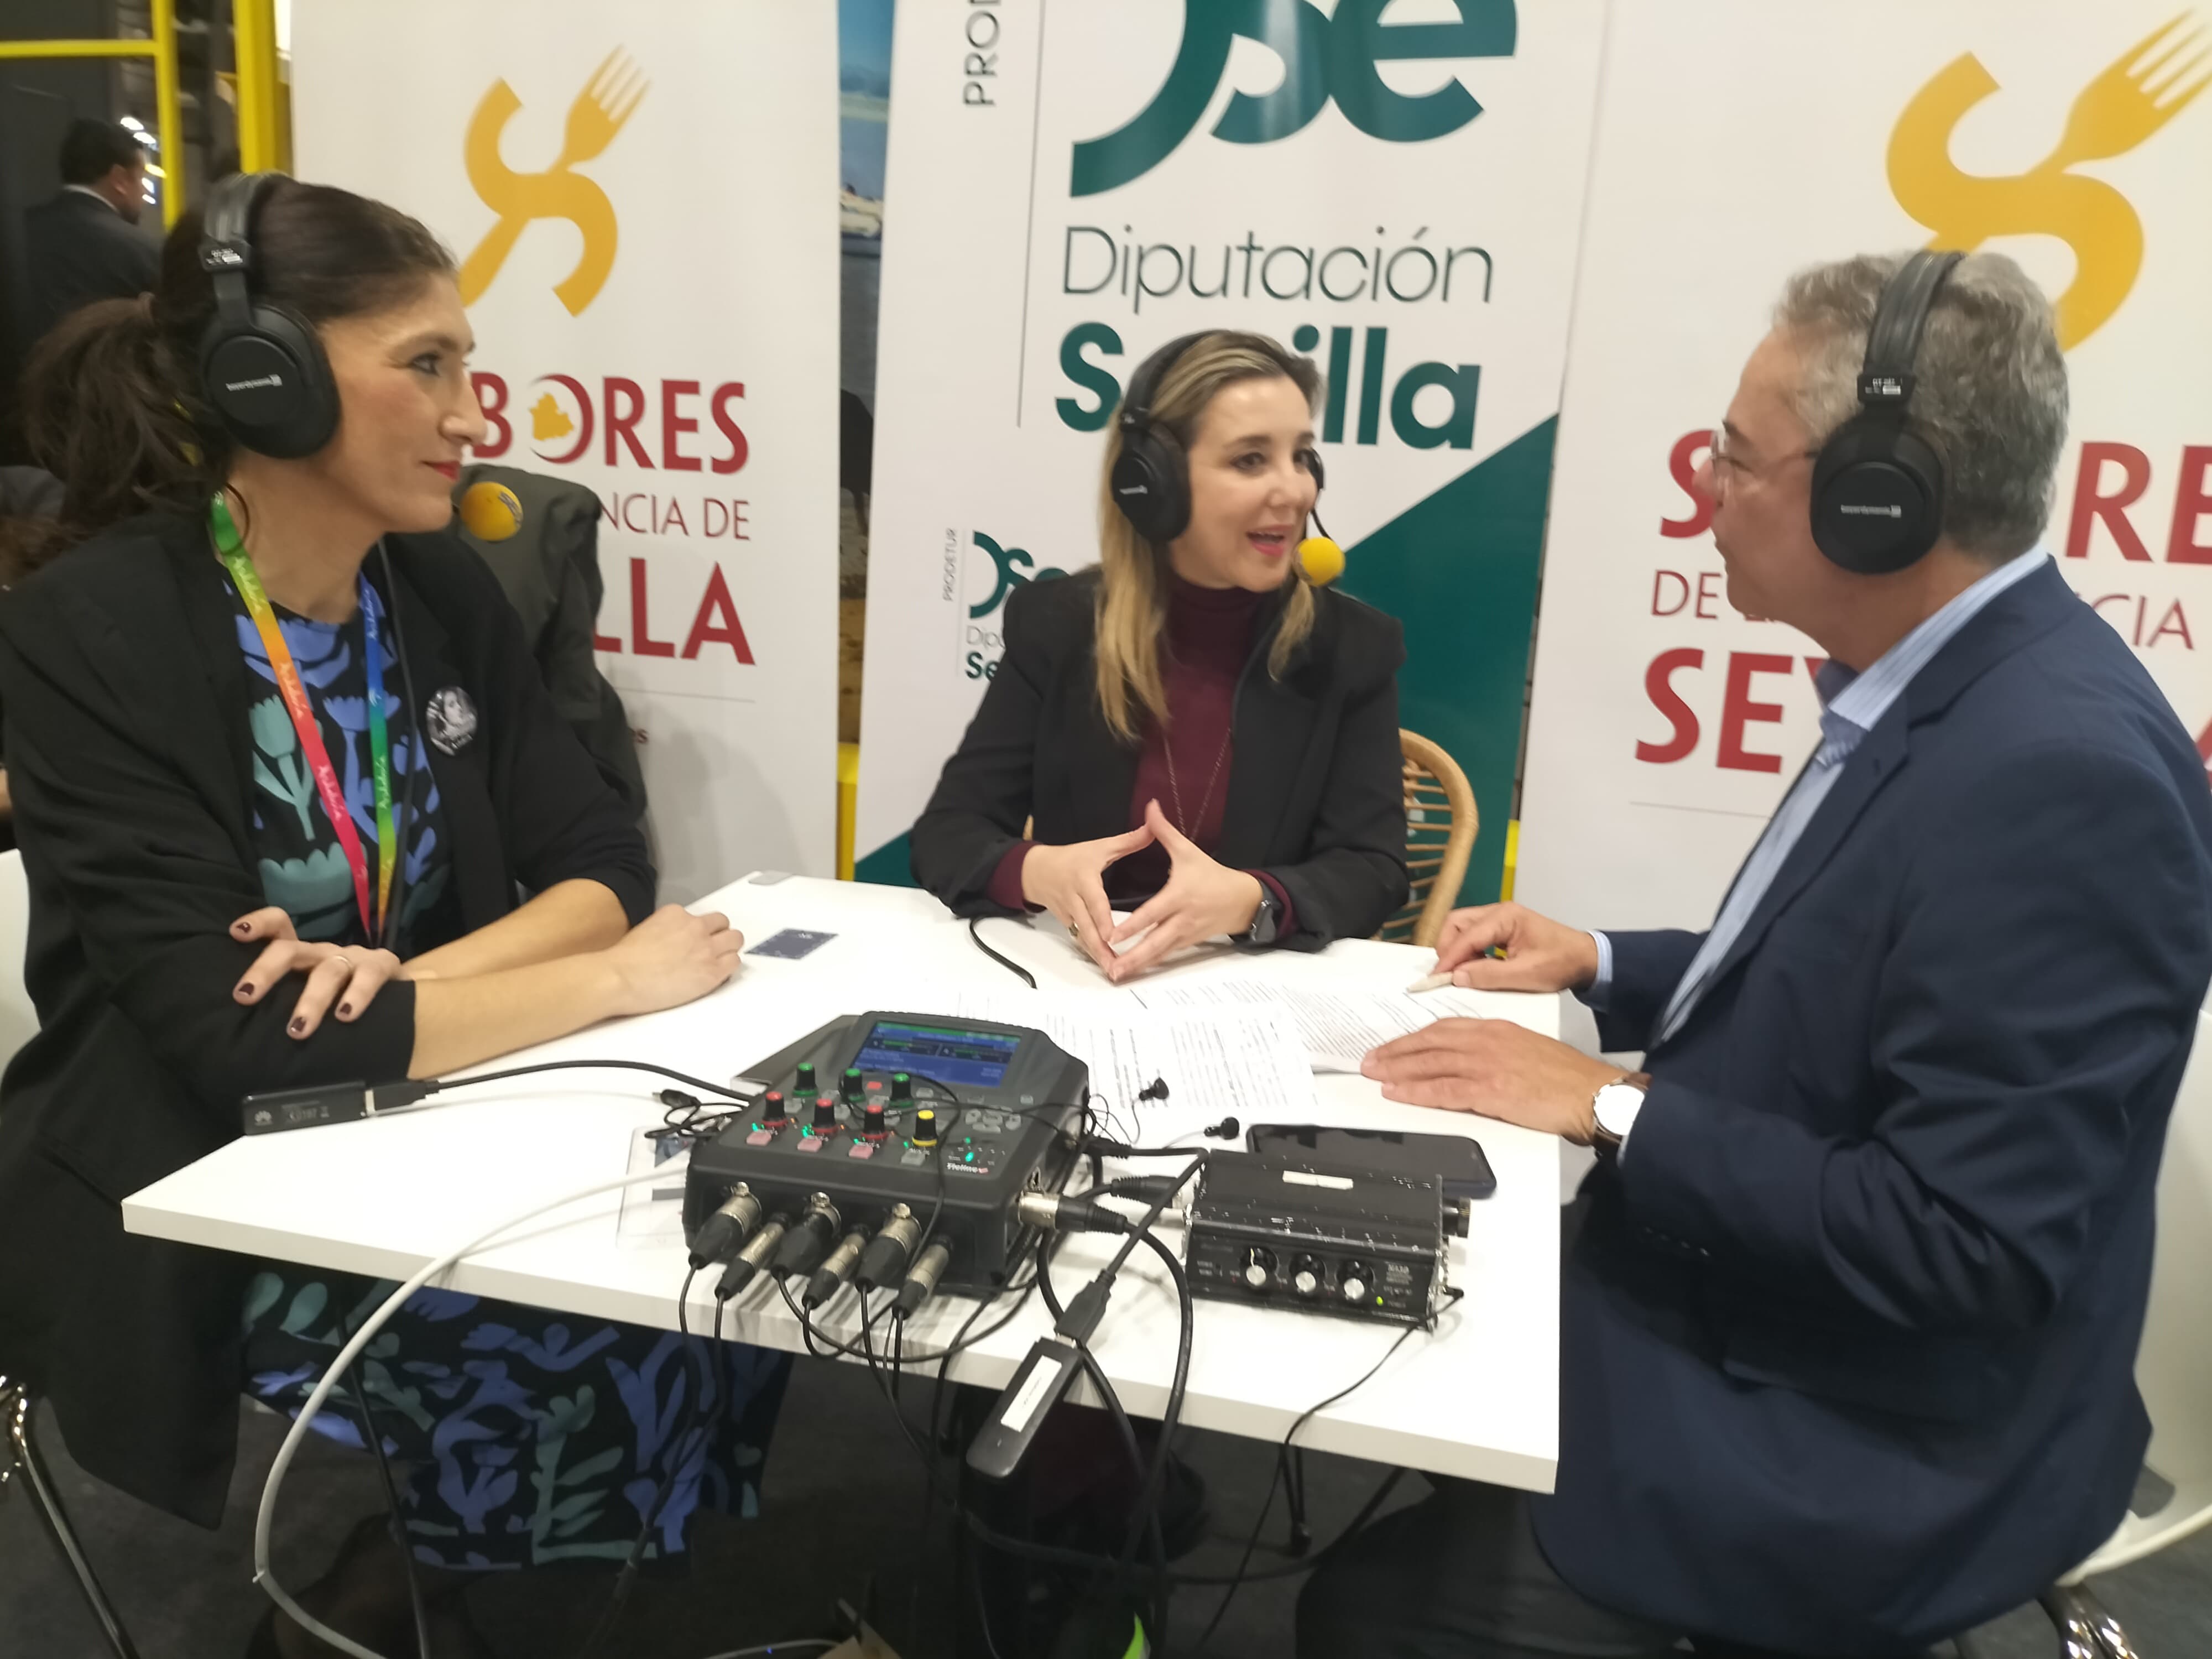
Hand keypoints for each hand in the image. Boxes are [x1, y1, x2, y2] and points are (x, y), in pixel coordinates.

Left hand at [229, 906, 403, 1038]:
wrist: (401, 998)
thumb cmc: (341, 1002)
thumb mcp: (309, 995)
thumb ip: (285, 1002)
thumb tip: (241, 1031)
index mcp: (303, 955)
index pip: (279, 925)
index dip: (259, 924)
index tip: (235, 934)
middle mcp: (323, 953)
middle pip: (290, 950)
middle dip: (265, 970)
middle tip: (244, 997)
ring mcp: (353, 958)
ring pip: (327, 972)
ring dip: (311, 1000)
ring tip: (297, 1030)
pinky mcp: (383, 966)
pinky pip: (368, 978)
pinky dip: (357, 995)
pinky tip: (345, 1016)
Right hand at [601, 904, 744, 1015]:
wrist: (620, 977)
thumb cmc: (623, 961)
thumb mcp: (645, 930)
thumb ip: (666, 931)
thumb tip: (673, 942)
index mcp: (676, 913)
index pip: (699, 917)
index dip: (697, 931)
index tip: (691, 942)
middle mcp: (695, 926)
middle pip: (722, 924)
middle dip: (718, 935)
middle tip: (710, 949)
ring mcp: (706, 948)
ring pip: (735, 939)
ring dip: (728, 949)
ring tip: (718, 961)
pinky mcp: (712, 971)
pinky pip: (734, 962)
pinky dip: (728, 967)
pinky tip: (717, 974)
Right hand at [1020, 823, 1156, 975]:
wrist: (1037, 870)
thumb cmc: (1071, 858)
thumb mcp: (1099, 846)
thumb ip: (1127, 841)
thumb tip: (1151, 828)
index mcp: (1083, 879)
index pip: (1094, 902)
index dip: (1102, 919)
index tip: (1112, 935)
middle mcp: (1074, 900)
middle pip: (1087, 927)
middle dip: (1100, 948)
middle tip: (1115, 964)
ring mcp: (1069, 914)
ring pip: (1083, 937)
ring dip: (1097, 955)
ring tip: (1112, 971)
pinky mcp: (1068, 923)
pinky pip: (1081, 939)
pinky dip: (1092, 952)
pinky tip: (1105, 965)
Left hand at [1103, 799, 1264, 982]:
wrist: (1242, 900)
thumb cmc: (1212, 875)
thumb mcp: (1188, 851)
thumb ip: (1164, 831)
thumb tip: (1150, 806)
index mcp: (1179, 896)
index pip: (1152, 913)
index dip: (1133, 926)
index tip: (1113, 935)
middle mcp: (1181, 919)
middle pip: (1154, 942)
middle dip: (1132, 956)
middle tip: (1112, 968)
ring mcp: (1185, 934)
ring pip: (1159, 953)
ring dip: (1138, 965)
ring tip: (1117, 976)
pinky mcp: (1187, 943)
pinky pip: (1166, 955)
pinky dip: (1150, 964)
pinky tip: (1134, 972)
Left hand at [1361, 1018, 1622, 1142]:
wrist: (1591, 1093)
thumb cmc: (1565, 1076)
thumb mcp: (1526, 1049)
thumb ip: (1495, 1049)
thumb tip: (1467, 1061)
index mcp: (1496, 1029)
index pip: (1444, 1028)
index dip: (1413, 1038)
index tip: (1394, 1046)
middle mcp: (1486, 1041)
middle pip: (1429, 1042)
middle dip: (1396, 1051)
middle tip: (1371, 1059)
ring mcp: (1487, 1064)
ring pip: (1430, 1063)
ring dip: (1397, 1069)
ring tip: (1374, 1074)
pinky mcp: (1490, 1091)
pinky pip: (1443, 1090)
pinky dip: (1415, 1091)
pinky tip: (1397, 1093)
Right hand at [1431, 902, 1599, 991]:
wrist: (1586, 959)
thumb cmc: (1560, 965)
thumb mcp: (1525, 975)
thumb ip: (1488, 975)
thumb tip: (1456, 977)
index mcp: (1505, 916)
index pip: (1466, 935)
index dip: (1449, 958)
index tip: (1436, 978)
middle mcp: (1498, 911)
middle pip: (1457, 923)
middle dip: (1448, 948)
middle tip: (1448, 974)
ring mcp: (1500, 917)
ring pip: (1462, 928)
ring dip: (1458, 950)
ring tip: (1464, 973)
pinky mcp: (1502, 927)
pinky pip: (1474, 934)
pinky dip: (1468, 950)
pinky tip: (1476, 967)